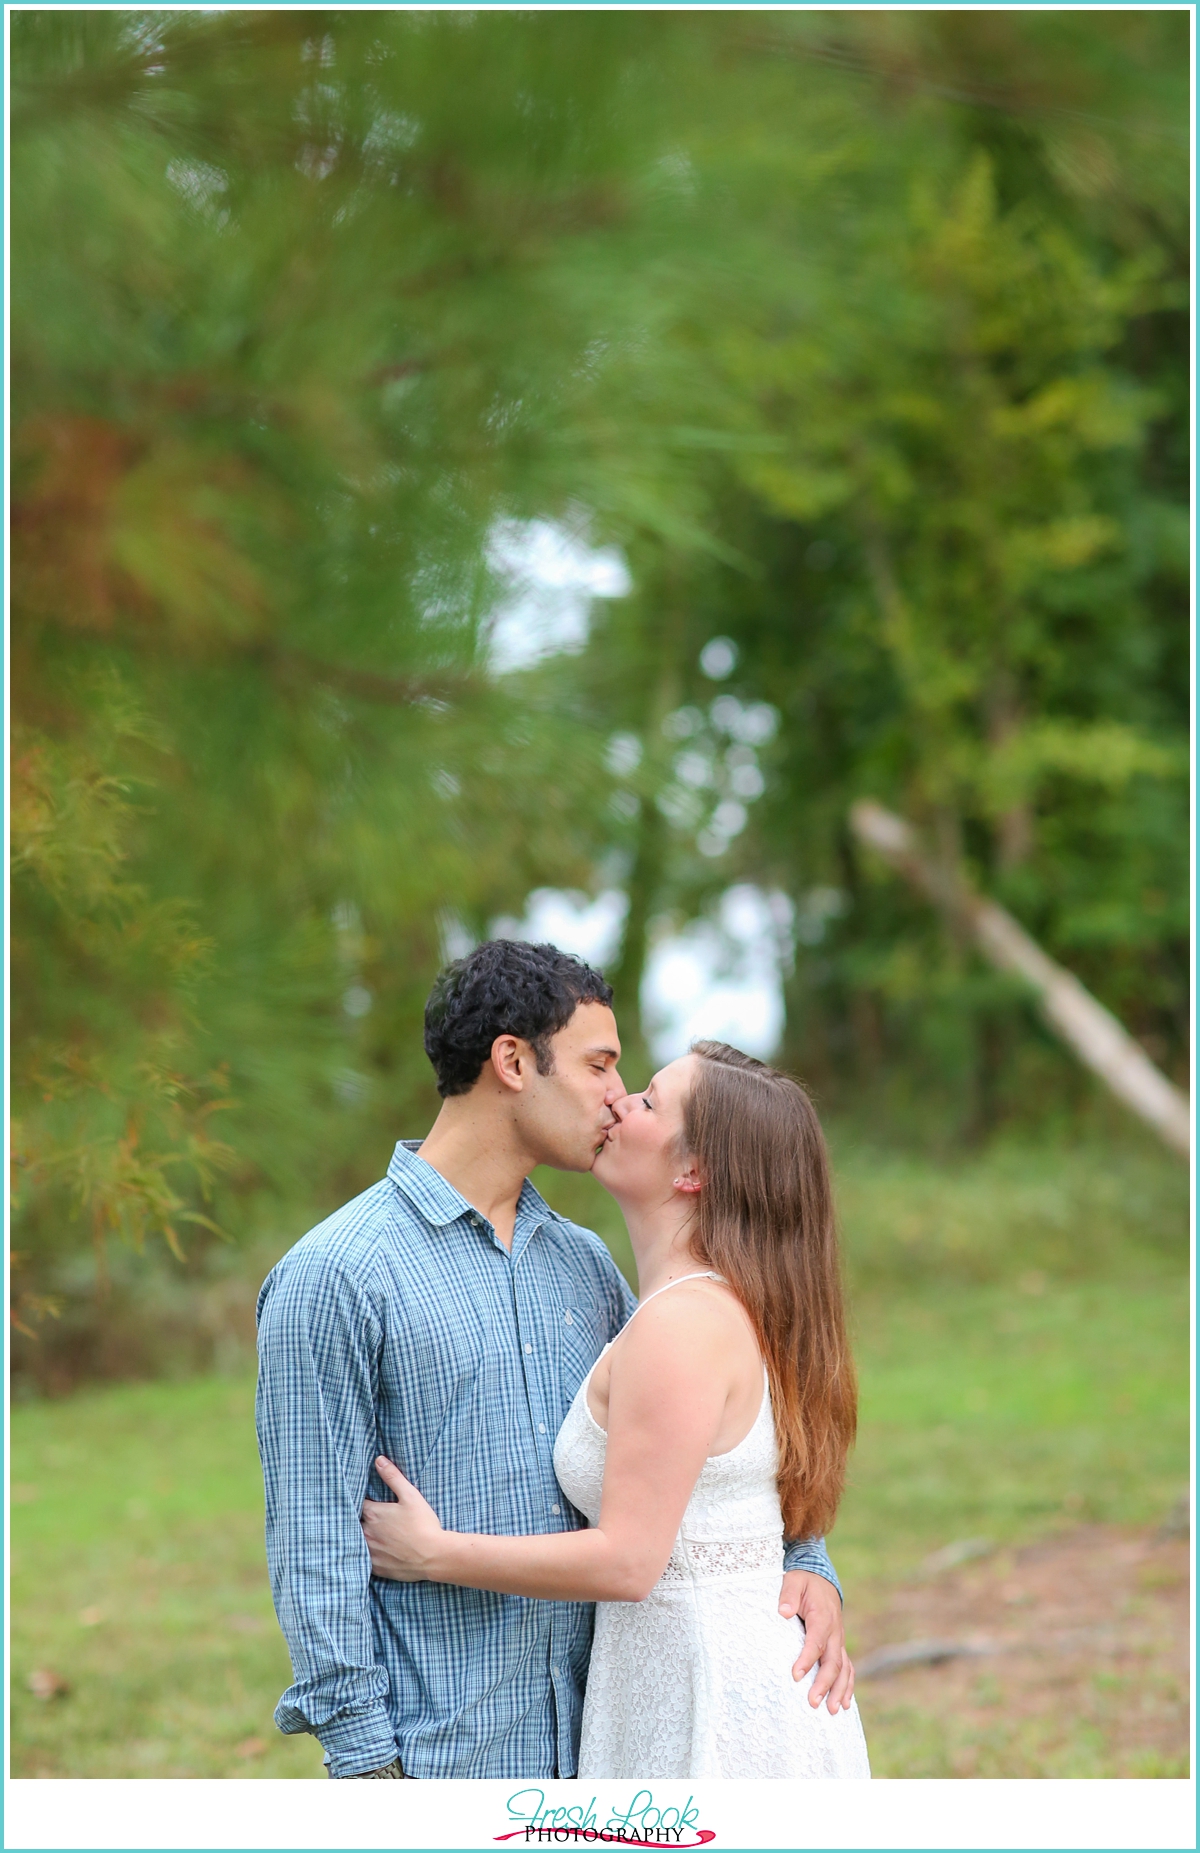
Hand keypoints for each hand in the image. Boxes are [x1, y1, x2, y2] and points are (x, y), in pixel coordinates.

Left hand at [361, 1457, 446, 1581]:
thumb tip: (378, 1460)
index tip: (365, 1501)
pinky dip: (365, 1555)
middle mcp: (366, 1532)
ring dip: (360, 1536)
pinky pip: (363, 1560)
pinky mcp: (375, 1567)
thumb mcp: (410, 1495)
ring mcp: (369, 1552)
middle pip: (354, 1523)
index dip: (360, 1501)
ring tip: (370, 1534)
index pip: (356, 1503)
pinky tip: (373, 1552)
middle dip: (358, 1519)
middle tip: (368, 1518)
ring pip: (356, 1541)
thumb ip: (393, 1477)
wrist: (433, 1556)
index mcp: (373, 1513)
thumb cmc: (423, 1524)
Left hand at [778, 1569, 854, 1712]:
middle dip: (824, 1684)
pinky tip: (844, 1704)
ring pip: (843, 1669)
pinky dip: (847, 1686)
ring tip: (831, 1711)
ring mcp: (839, 1640)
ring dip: (839, 1690)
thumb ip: (788, 1595)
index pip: (816, 1642)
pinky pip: (847, 1668)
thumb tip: (783, 1612)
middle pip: (833, 1661)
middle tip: (813, 1703)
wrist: (821, 1578)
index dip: (807, 1660)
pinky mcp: (838, 1646)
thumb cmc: (804, 1582)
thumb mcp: (793, 1581)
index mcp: (822, 1617)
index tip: (795, 1676)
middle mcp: (835, 1631)